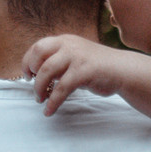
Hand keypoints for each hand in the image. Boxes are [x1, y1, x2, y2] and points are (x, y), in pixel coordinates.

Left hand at [22, 34, 137, 114]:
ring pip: (47, 71)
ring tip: (40, 99)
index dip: (28, 61)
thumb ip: (58, 62)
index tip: (27, 75)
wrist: (122, 70)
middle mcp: (69, 45)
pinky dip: (53, 102)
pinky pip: (62, 88)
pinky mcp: (84, 71)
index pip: (38, 46)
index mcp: (65, 40)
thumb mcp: (75, 58)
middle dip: (31, 71)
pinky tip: (49, 110)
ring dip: (39, 88)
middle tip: (33, 86)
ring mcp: (77, 57)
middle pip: (39, 54)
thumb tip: (37, 75)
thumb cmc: (96, 67)